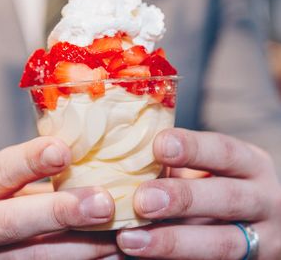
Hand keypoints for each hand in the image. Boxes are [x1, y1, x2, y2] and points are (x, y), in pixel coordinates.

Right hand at [0, 137, 119, 259]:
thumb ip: (34, 169)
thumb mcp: (3, 179)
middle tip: (103, 204)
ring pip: (36, 258)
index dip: (32, 160)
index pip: (1, 170)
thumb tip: (88, 148)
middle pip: (13, 222)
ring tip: (119, 233)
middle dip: (61, 213)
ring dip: (84, 247)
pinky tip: (112, 256)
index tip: (64, 151)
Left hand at [116, 128, 280, 258]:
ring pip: (222, 243)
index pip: (224, 151)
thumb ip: (181, 164)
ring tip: (131, 239)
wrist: (254, 220)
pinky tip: (144, 257)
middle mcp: (264, 199)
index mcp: (250, 164)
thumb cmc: (220, 183)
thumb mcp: (212, 167)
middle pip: (228, 197)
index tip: (159, 146)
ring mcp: (262, 238)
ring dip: (173, 242)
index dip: (192, 148)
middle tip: (142, 201)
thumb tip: (132, 155)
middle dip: (183, 198)